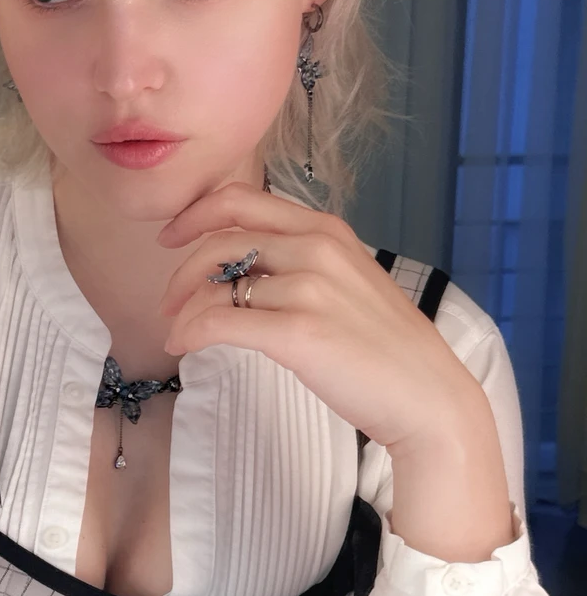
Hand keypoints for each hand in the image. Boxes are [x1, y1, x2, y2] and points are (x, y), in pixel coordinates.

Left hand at [156, 182, 483, 450]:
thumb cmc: (383, 347)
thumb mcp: (346, 281)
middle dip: (182, 270)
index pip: (241, 200)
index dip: (195, 214)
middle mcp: (316, 248)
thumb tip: (241, 268)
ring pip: (216, 284)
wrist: (427, 395)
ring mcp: (308, 288)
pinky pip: (219, 322)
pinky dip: (190, 332)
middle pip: (220, 238)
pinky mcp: (298, 332)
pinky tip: (183, 346)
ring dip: (184, 310)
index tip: (171, 237)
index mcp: (326, 229)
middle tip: (168, 301)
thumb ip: (300, 262)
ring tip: (179, 332)